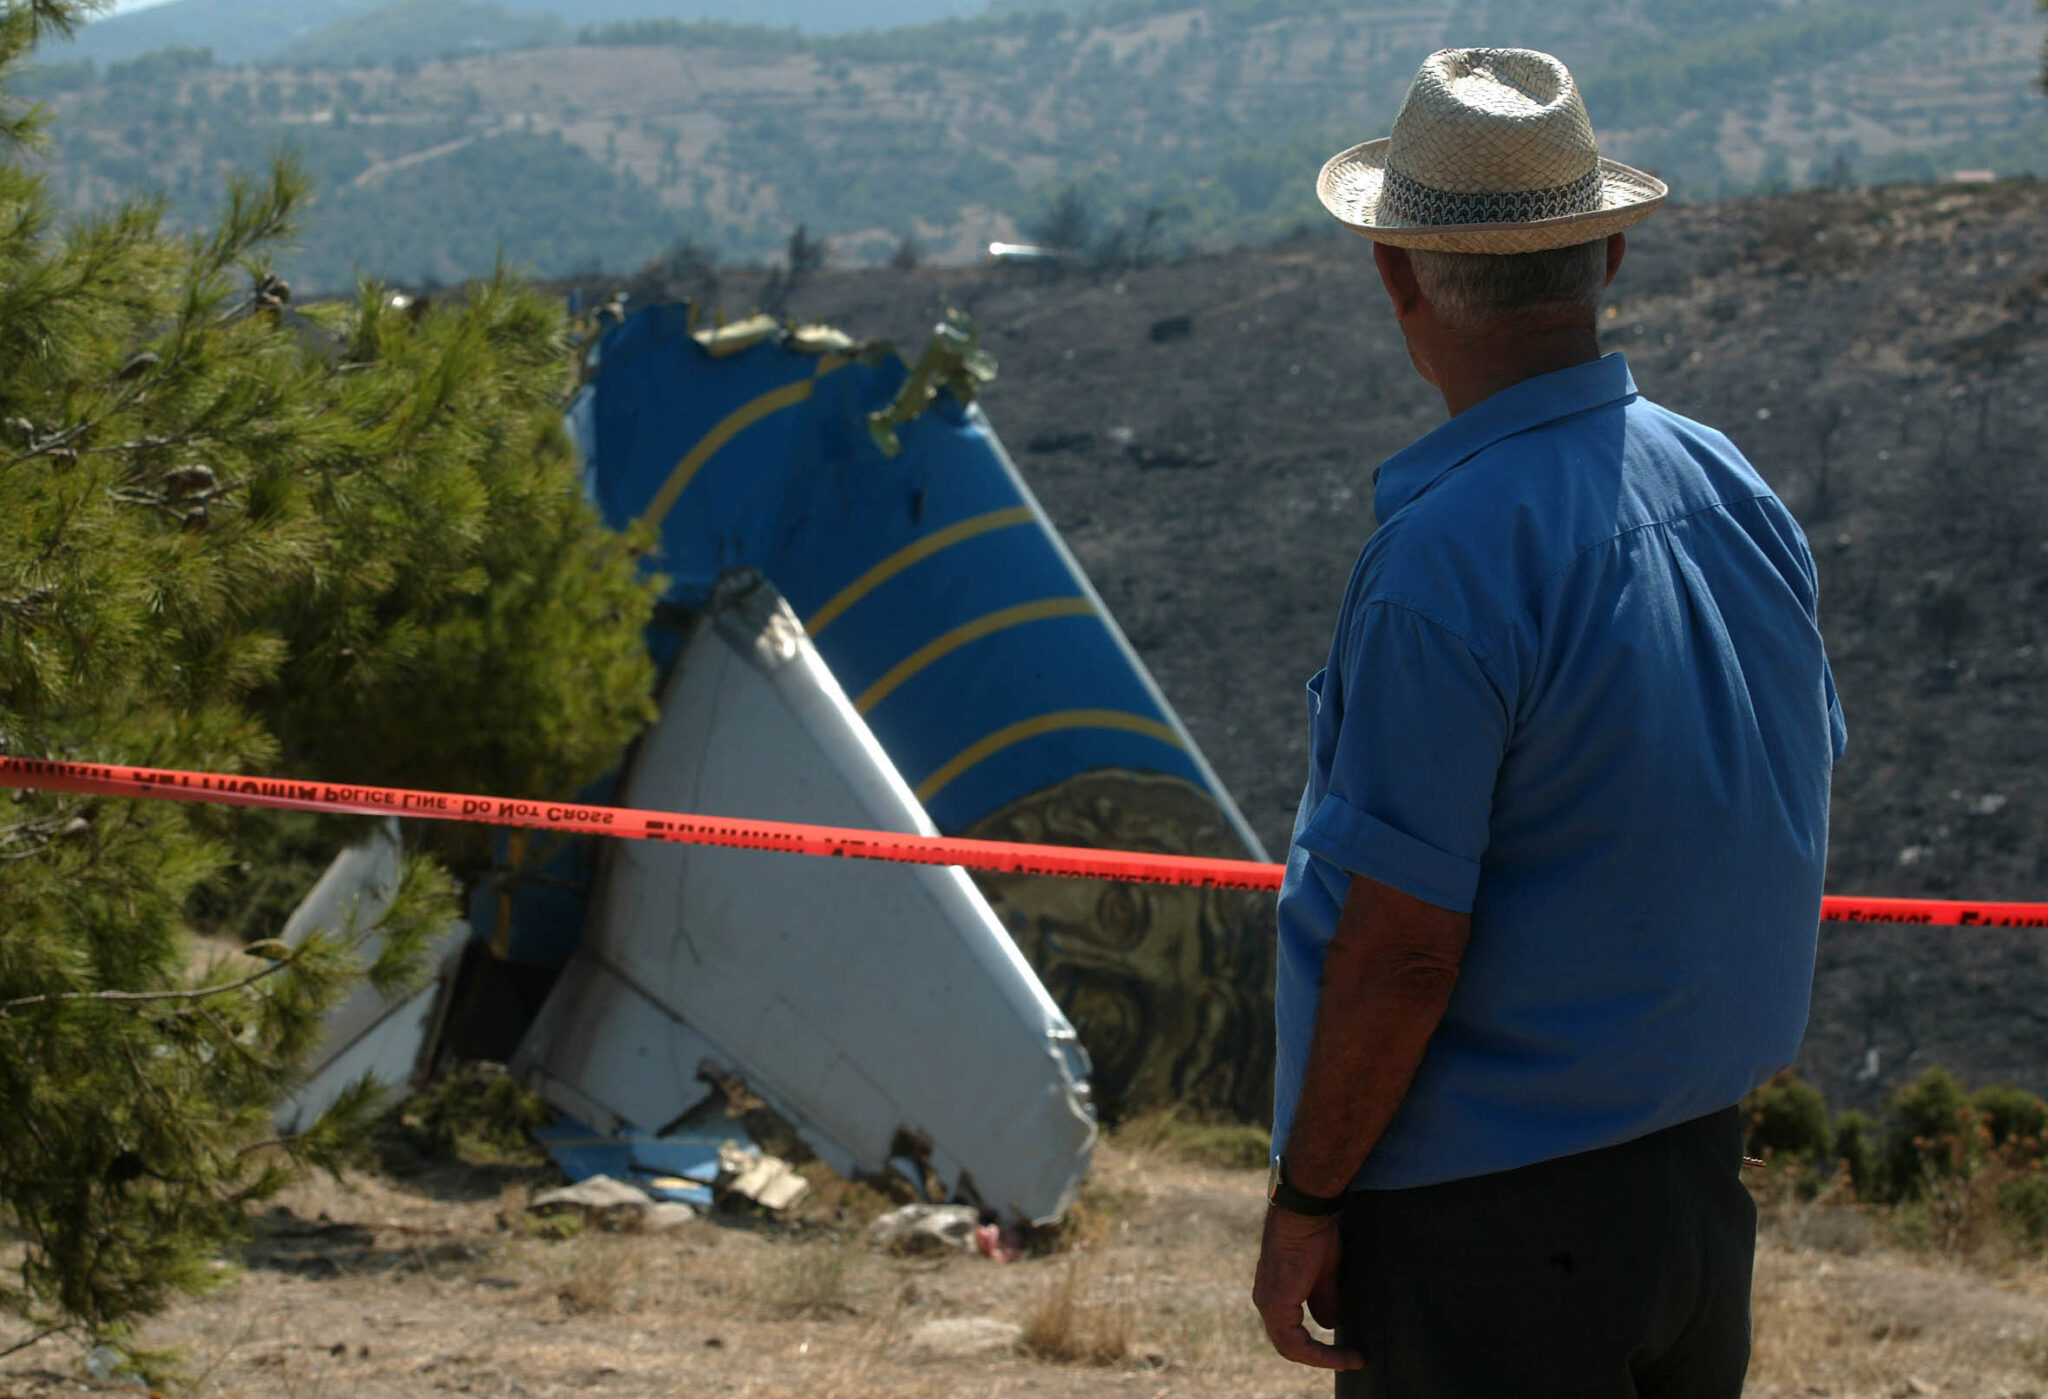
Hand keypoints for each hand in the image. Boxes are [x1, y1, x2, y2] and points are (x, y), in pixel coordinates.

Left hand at [1252, 1205, 1362, 1370]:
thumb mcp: (1324, 1274)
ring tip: (1351, 1360)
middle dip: (1321, 1357)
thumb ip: (1323, 1299)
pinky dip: (1318, 1352)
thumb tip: (1328, 1324)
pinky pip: (1294, 1342)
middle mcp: (1266, 1301)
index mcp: (1275, 1294)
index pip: (1291, 1333)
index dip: (1318, 1348)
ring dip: (1322, 1358)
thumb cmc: (1314, 1234)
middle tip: (1351, 1360)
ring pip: (1290, 1347)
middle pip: (1289, 1345)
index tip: (1349, 1353)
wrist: (1304, 1214)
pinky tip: (1341, 1354)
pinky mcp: (1275, 1303)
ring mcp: (1268, 1303)